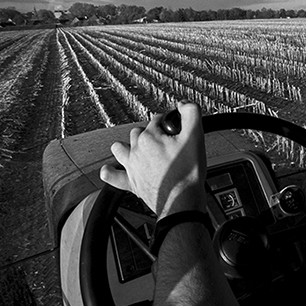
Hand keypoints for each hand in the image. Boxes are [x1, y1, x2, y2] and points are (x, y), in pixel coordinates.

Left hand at [99, 102, 207, 218]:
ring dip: (126, 146)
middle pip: (138, 132)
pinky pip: (112, 176)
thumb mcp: (196, 137)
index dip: (169, 122)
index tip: (177, 128)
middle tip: (165, 140)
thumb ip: (191, 113)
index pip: (157, 119)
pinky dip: (110, 172)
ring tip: (138, 148)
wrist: (182, 201)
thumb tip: (183, 104)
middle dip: (150, 132)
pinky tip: (109, 169)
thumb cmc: (188, 173)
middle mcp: (136, 150)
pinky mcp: (131, 184)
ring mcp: (132, 167)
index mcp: (149, 137)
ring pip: (119, 149)